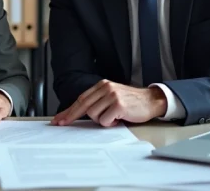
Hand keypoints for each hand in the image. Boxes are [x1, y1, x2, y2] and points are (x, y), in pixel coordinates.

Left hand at [51, 80, 167, 126]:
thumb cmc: (131, 102)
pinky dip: (110, 123)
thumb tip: (78, 114)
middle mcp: (106, 88)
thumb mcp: (112, 97)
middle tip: (62, 124)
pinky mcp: (118, 105)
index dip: (69, 110)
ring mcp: (112, 96)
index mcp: (102, 85)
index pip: (81, 99)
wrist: (151, 100)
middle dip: (71, 116)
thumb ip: (98, 102)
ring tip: (113, 116)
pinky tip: (119, 118)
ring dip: (102, 120)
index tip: (58, 119)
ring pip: (93, 115)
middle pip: (82, 105)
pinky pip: (105, 120)